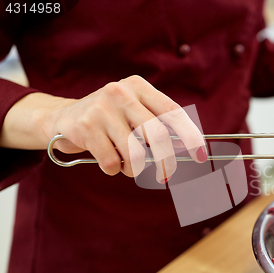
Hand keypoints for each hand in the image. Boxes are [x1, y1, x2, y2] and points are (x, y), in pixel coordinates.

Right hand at [0, 75, 206, 182]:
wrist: (62, 118)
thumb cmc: (109, 120)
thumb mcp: (133, 112)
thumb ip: (157, 124)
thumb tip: (192, 149)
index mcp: (139, 87)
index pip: (172, 111)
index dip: (190, 135)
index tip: (202, 155)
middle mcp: (121, 93)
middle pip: (158, 135)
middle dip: (166, 162)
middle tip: (165, 176)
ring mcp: (102, 109)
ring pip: (136, 153)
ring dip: (135, 169)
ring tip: (127, 166)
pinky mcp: (85, 127)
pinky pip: (112, 162)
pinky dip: (114, 170)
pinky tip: (107, 161)